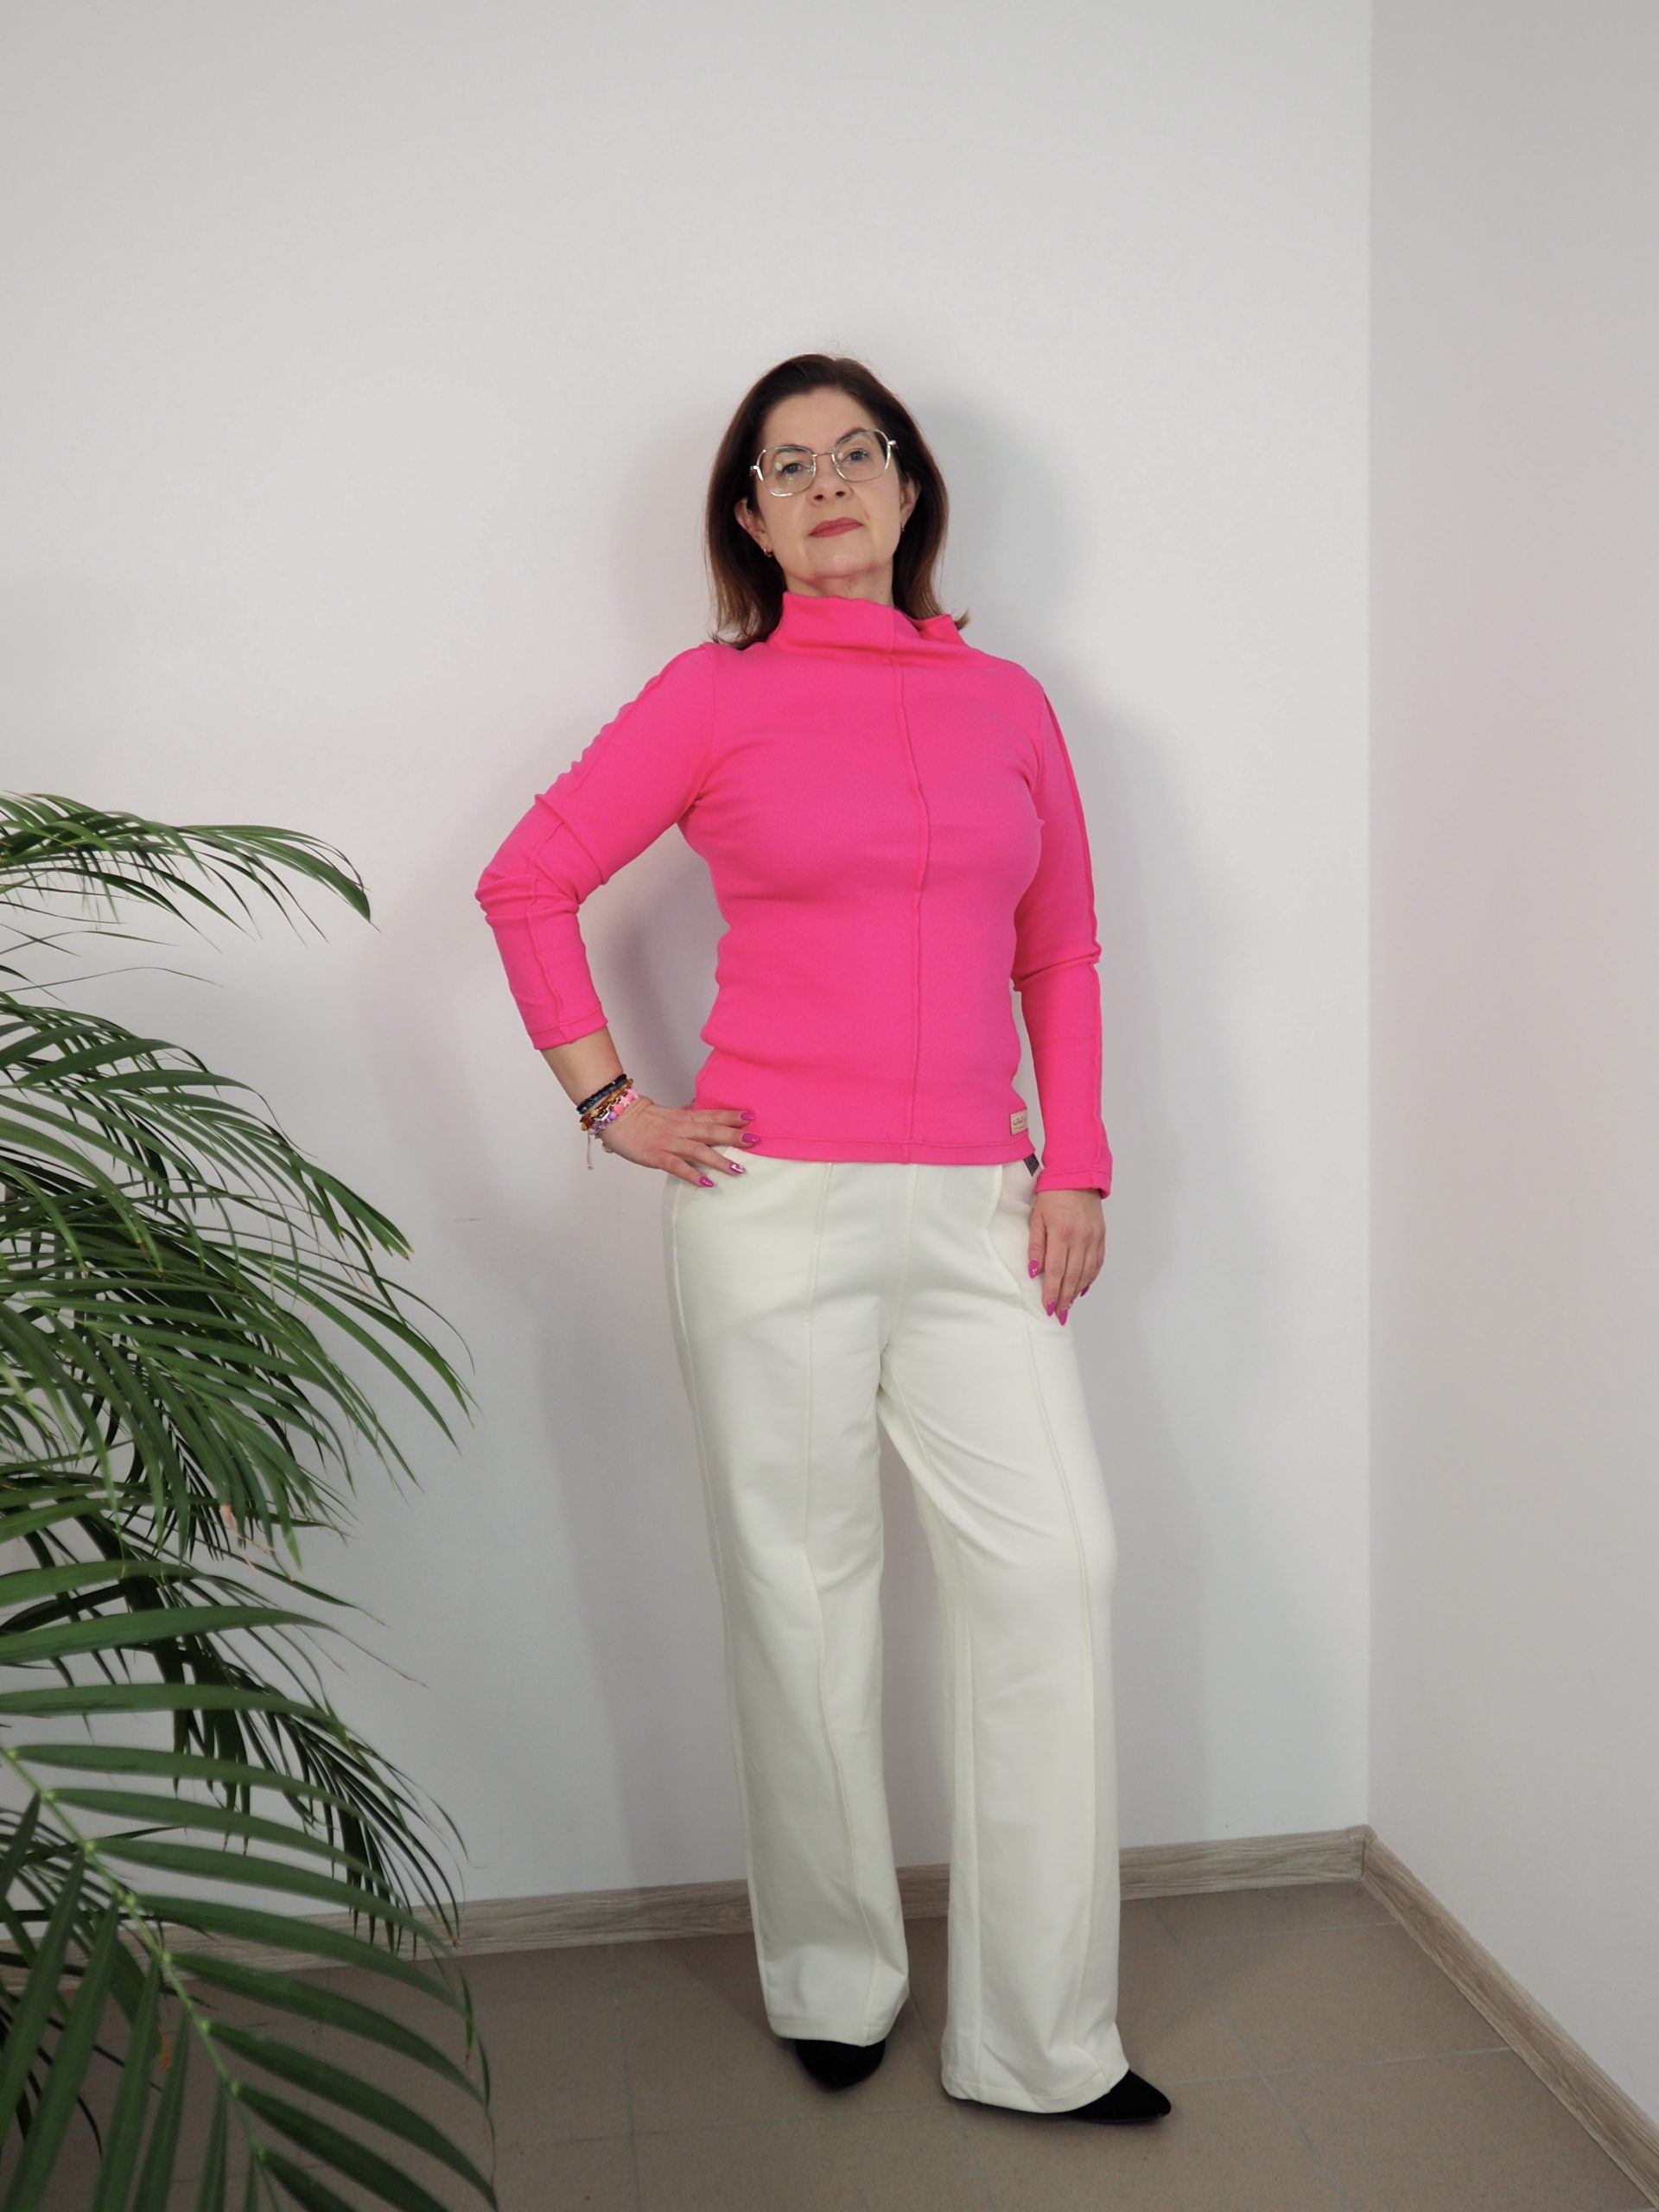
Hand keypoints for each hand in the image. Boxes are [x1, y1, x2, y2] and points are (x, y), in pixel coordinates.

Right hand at [596, 1092, 758, 1185]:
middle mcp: (681, 1129)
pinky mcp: (657, 1157)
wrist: (616, 1118)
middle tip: (756, 1141)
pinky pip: (677, 1167)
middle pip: (711, 1131)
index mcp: (685, 1118)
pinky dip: (693, 1174)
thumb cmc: (643, 1118)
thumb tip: (702, 1107)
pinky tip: (707, 1183)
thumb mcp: (671, 1112)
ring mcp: (669, 1143)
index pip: (712, 1115)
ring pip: (698, 1151)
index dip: (731, 1116)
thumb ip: (688, 1112)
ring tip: (739, 1169)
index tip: (752, 1117)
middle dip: (734, 1136)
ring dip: (719, 1160)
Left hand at [1028, 1188, 1104, 1321]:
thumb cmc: (1052, 1195)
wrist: (1077, 1176)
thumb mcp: (1037, 1217)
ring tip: (1068, 1306)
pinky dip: (1089, 1278)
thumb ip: (1036, 1246)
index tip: (1047, 1307)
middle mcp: (1080, 1238)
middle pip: (1073, 1276)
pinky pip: (1096, 1263)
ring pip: (1086, 1273)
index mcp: (1061, 1233)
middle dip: (1064, 1298)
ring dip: (1077, 1292)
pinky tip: (1082, 1288)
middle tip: (1059, 1314)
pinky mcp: (1101, 1237)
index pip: (1056, 1271)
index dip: (1052, 1291)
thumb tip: (1035, 1271)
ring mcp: (1093, 1238)